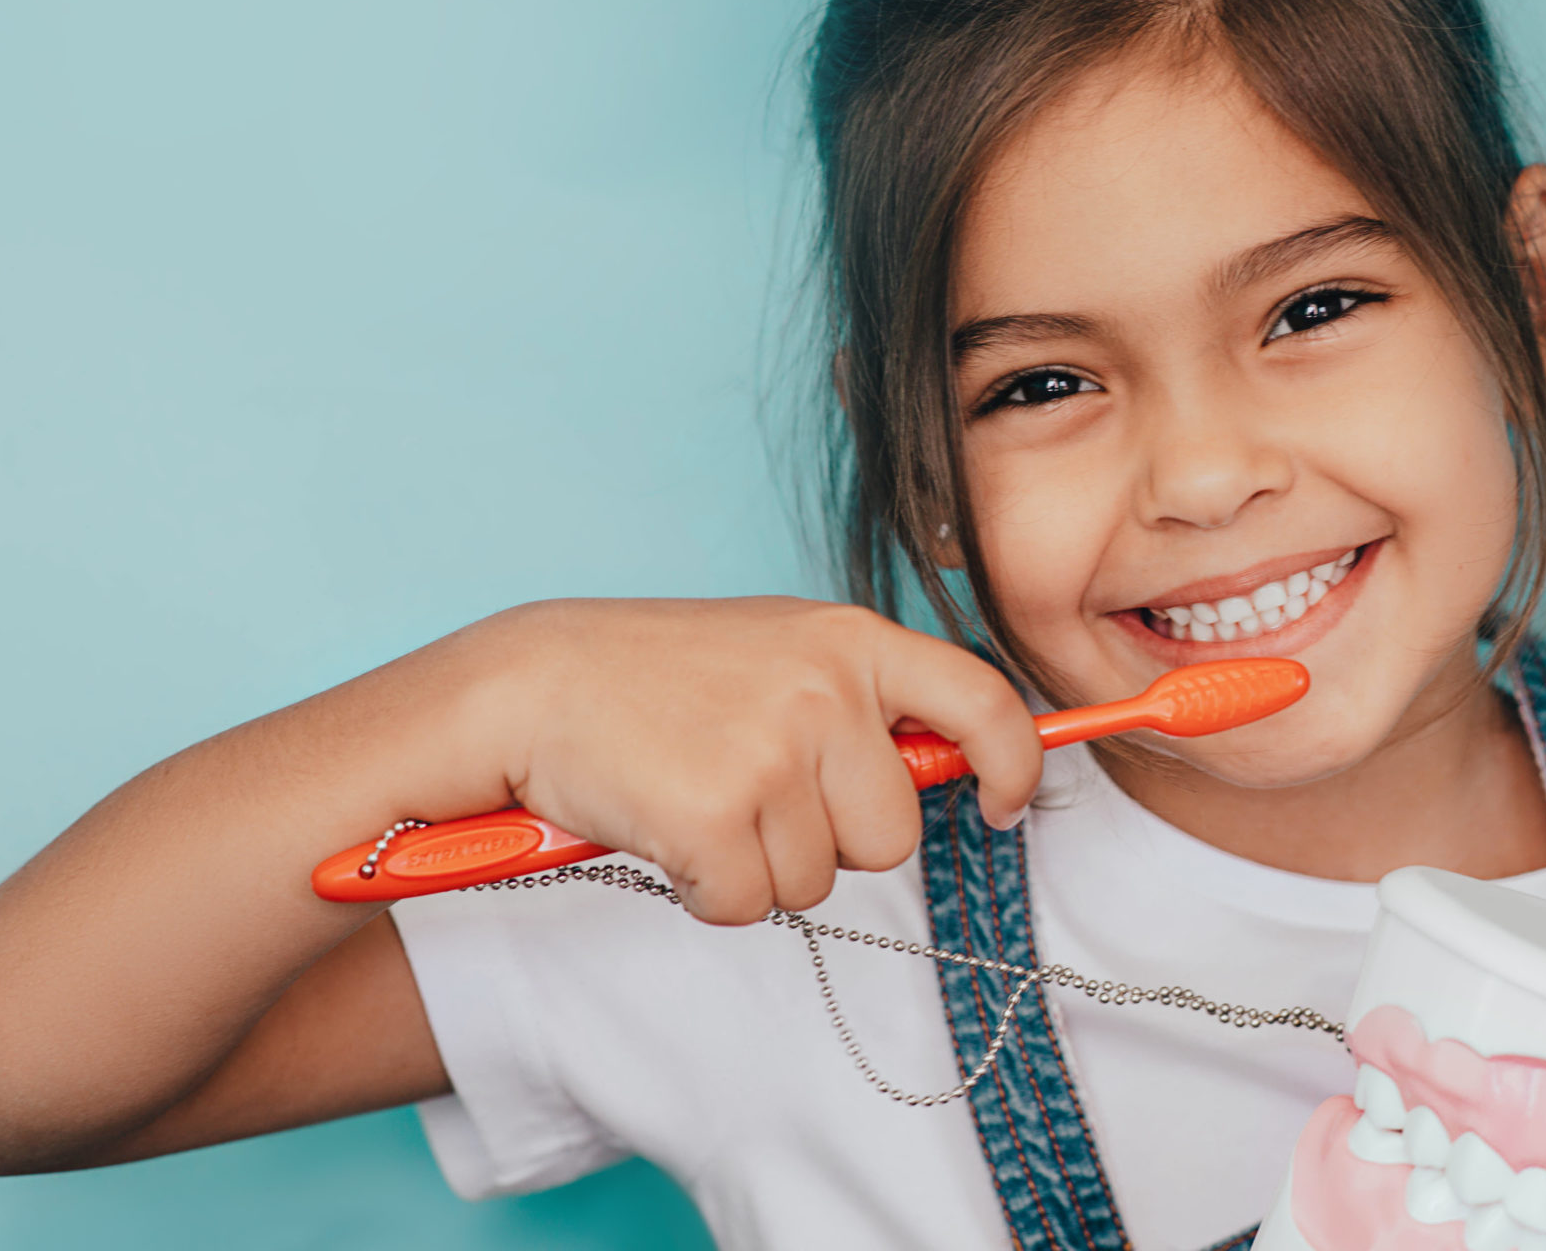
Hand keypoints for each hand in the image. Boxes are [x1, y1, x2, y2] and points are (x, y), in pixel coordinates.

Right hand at [451, 597, 1040, 924]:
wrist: (530, 685)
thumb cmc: (658, 678)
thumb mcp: (781, 653)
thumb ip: (866, 699)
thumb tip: (962, 767)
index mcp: (853, 641)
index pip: (983, 703)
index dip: (1014, 765)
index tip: (1003, 804)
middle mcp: (825, 690)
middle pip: (891, 836)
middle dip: (830, 842)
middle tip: (754, 794)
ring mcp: (772, 753)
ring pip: (815, 882)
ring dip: (757, 866)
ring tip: (698, 799)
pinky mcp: (716, 816)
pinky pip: (746, 905)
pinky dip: (704, 890)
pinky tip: (667, 830)